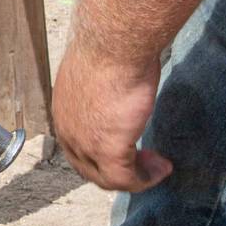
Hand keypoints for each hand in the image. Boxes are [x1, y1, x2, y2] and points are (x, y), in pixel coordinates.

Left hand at [52, 44, 171, 191]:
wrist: (114, 45)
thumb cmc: (111, 50)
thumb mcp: (99, 74)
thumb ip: (102, 89)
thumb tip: (116, 86)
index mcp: (64, 111)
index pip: (77, 147)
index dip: (102, 153)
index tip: (131, 146)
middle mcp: (67, 130)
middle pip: (88, 167)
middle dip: (119, 169)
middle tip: (147, 160)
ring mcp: (84, 142)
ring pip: (105, 177)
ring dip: (135, 176)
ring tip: (157, 166)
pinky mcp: (106, 149)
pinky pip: (124, 179)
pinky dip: (145, 179)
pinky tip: (161, 168)